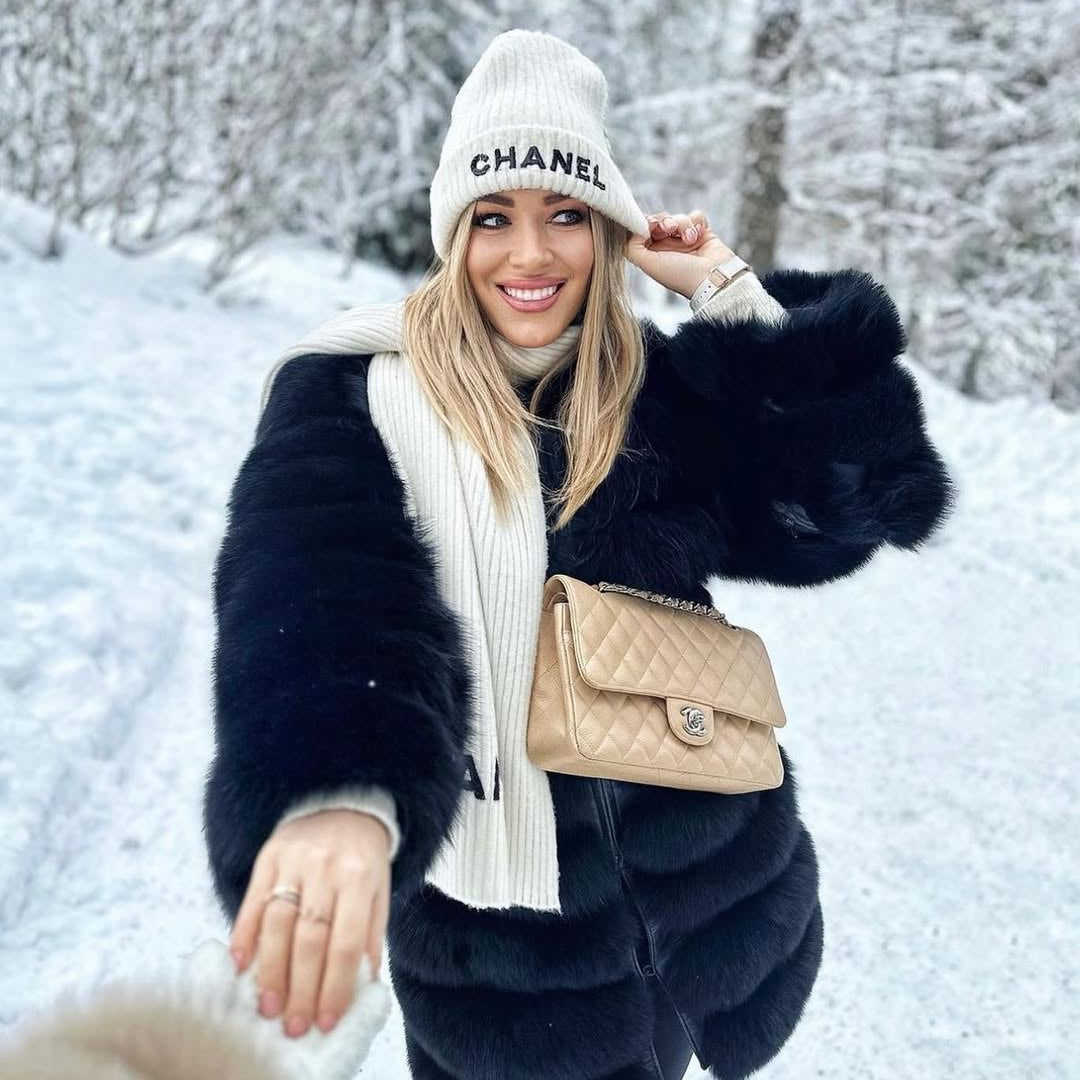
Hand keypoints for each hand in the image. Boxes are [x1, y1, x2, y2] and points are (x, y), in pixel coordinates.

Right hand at [229, 809, 391, 1038]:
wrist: (345, 804)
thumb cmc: (364, 859)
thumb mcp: (380, 891)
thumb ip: (370, 935)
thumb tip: (362, 986)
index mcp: (361, 877)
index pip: (347, 940)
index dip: (336, 984)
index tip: (327, 1020)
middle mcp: (327, 867)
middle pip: (310, 936)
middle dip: (301, 986)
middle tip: (293, 1025)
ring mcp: (295, 859)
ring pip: (278, 921)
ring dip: (271, 969)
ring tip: (268, 1007)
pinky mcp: (268, 855)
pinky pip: (252, 899)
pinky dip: (243, 934)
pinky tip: (240, 965)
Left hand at [625, 210, 736, 299]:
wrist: (713, 278)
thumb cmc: (681, 276)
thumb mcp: (649, 265)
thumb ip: (632, 248)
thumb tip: (635, 229)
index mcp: (653, 254)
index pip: (643, 230)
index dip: (645, 223)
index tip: (650, 225)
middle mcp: (668, 246)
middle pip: (659, 220)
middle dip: (663, 221)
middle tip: (668, 228)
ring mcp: (684, 239)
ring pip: (677, 217)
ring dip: (682, 224)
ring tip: (688, 239)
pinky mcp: (701, 232)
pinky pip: (696, 216)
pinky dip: (696, 223)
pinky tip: (697, 236)